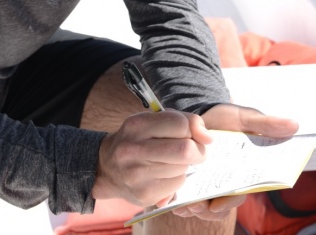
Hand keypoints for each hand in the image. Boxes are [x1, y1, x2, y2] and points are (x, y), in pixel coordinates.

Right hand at [93, 110, 210, 207]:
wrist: (106, 168)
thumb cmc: (139, 139)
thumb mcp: (155, 120)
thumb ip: (186, 120)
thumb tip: (208, 138)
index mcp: (137, 125)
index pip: (181, 124)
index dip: (192, 129)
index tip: (190, 133)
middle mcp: (133, 150)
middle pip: (185, 150)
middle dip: (198, 150)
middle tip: (194, 150)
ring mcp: (137, 175)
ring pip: (183, 168)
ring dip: (185, 165)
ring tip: (172, 161)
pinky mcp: (144, 194)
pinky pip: (177, 185)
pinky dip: (178, 178)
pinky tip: (165, 174)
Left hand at [170, 103, 299, 220]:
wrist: (200, 110)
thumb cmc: (227, 117)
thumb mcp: (245, 118)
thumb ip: (266, 124)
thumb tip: (294, 126)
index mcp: (242, 172)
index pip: (240, 194)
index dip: (229, 201)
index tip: (217, 202)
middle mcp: (226, 182)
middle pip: (220, 206)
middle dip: (208, 209)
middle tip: (196, 204)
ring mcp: (208, 184)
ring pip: (203, 207)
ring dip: (193, 209)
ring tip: (184, 203)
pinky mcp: (191, 182)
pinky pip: (186, 200)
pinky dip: (179, 203)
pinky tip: (172, 199)